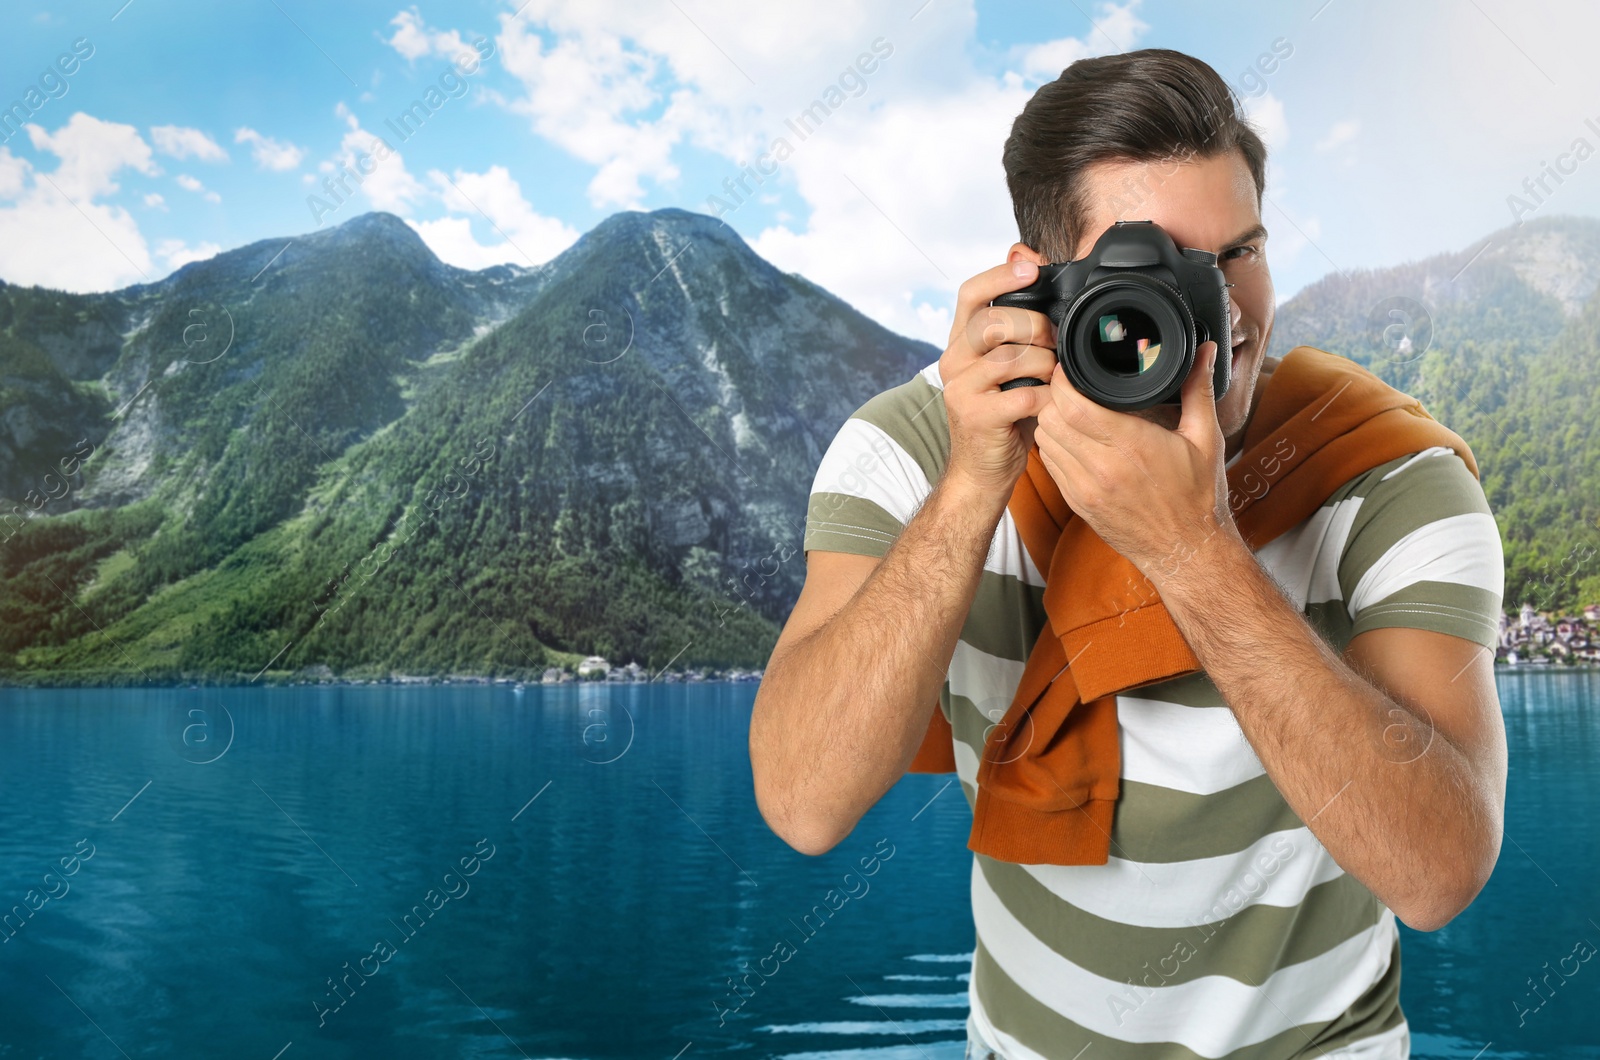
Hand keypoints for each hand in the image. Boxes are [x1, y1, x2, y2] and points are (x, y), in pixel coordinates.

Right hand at [938, 259, 1058, 504]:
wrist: (981, 472)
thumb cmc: (1002, 414)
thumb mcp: (1005, 366)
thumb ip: (1015, 327)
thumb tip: (1028, 264)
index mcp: (959, 342)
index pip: (970, 293)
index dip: (1001, 276)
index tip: (1032, 269)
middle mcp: (952, 360)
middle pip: (996, 321)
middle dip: (1037, 328)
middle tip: (1055, 345)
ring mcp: (960, 389)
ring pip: (1013, 357)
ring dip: (1046, 366)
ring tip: (1053, 378)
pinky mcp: (976, 416)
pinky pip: (1024, 394)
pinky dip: (1047, 398)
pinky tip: (1051, 403)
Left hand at [1033, 339, 1242, 583]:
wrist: (1186, 551)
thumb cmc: (1199, 496)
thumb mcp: (1206, 439)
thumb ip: (1199, 389)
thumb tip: (1206, 349)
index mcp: (1131, 446)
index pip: (1073, 404)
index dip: (1063, 380)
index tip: (1069, 367)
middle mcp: (1101, 468)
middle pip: (1051, 418)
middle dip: (1053, 396)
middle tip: (1067, 385)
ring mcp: (1084, 489)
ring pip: (1045, 440)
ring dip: (1050, 420)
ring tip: (1067, 407)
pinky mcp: (1076, 503)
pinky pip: (1050, 464)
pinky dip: (1053, 445)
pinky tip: (1069, 436)